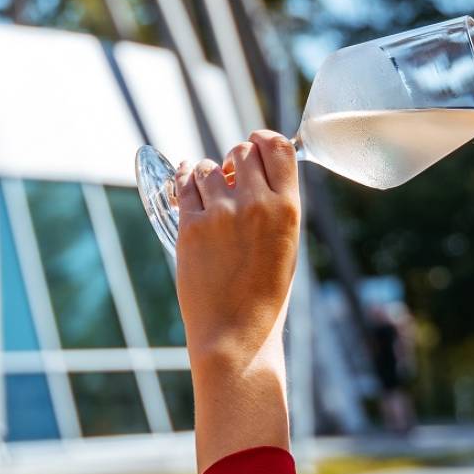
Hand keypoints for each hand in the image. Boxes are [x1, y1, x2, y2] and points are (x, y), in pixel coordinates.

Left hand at [173, 129, 301, 369]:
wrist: (236, 334)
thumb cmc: (266, 295)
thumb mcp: (287, 245)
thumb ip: (275, 206)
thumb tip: (255, 171)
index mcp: (288, 209)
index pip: (279, 147)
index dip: (263, 139)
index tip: (254, 142)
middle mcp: (256, 204)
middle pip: (242, 151)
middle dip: (235, 159)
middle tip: (231, 176)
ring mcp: (221, 213)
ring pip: (208, 166)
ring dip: (208, 174)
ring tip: (212, 196)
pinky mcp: (191, 226)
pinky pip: (185, 185)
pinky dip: (186, 180)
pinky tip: (188, 182)